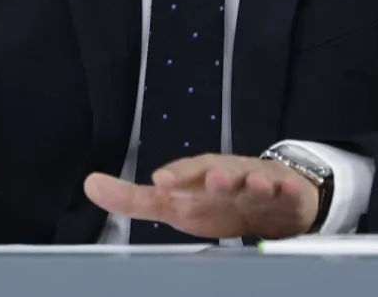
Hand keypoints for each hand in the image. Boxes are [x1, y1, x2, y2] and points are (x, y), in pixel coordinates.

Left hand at [84, 154, 319, 239]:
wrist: (270, 202)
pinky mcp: (285, 193)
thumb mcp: (174, 204)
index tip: (161, 183)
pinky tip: (285, 190)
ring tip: (252, 183)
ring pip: (255, 180)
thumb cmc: (214, 201)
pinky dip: (287, 189)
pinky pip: (287, 191)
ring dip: (253, 181)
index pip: (186, 174)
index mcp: (199, 177)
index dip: (176, 177)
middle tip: (211, 181)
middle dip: (215, 176)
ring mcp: (258, 182)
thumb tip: (89, 185)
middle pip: (221, 172)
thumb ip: (133, 199)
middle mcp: (227, 174)